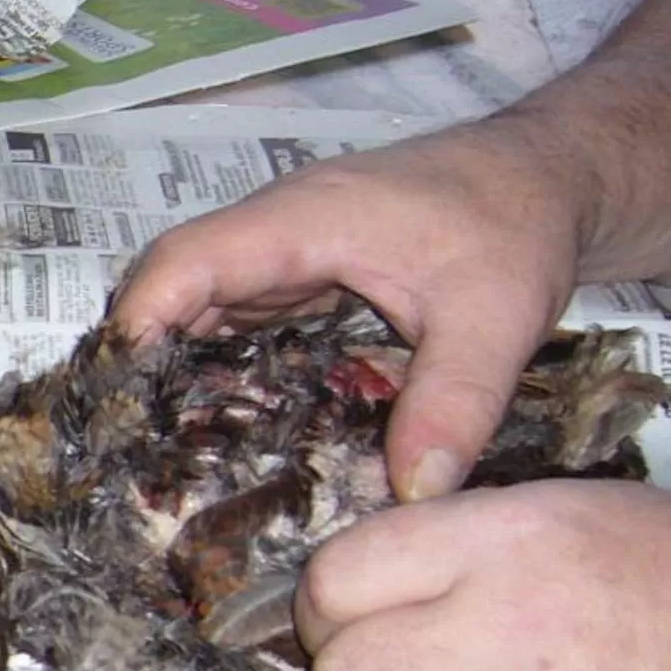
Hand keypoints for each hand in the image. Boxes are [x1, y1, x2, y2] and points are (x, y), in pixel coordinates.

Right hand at [113, 120, 583, 500]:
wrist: (551, 176)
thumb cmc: (518, 222)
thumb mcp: (497, 316)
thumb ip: (455, 401)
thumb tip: (415, 494)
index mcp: (302, 221)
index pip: (185, 262)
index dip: (137, 325)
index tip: (118, 401)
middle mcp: (275, 230)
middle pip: (171, 284)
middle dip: (140, 358)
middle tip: (129, 444)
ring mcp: (283, 251)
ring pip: (195, 302)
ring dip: (173, 366)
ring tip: (159, 445)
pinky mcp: (300, 273)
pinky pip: (233, 316)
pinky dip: (215, 364)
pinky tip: (219, 422)